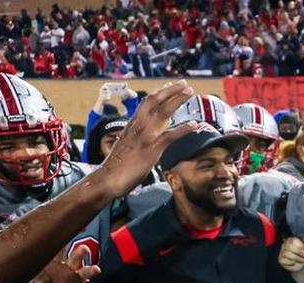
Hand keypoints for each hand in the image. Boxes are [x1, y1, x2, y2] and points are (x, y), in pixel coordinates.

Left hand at [13, 244, 102, 282]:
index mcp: (55, 264)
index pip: (59, 251)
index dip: (62, 244)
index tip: (65, 237)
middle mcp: (68, 269)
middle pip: (75, 258)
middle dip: (80, 254)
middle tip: (84, 248)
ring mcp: (76, 279)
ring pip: (86, 272)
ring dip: (91, 270)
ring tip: (96, 269)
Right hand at [97, 80, 200, 195]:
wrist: (108, 178)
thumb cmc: (117, 165)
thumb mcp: (126, 144)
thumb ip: (137, 136)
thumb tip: (145, 135)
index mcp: (132, 124)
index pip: (147, 102)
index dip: (160, 93)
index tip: (171, 86)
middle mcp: (139, 126)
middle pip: (155, 101)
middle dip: (171, 90)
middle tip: (185, 84)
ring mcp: (146, 136)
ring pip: (163, 112)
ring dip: (178, 100)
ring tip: (190, 93)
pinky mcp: (152, 149)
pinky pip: (171, 136)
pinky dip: (184, 129)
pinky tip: (195, 124)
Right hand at [279, 236, 303, 271]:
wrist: (303, 265)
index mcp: (290, 240)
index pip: (293, 240)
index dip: (300, 244)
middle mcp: (285, 245)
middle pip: (289, 246)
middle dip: (299, 251)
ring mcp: (282, 252)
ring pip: (286, 253)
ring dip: (296, 257)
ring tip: (302, 260)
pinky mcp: (280, 260)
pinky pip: (284, 260)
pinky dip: (291, 262)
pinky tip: (295, 263)